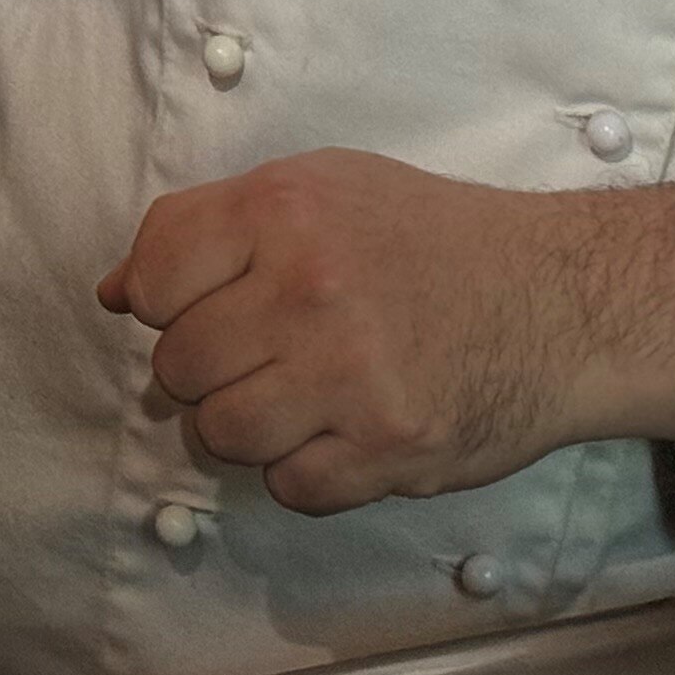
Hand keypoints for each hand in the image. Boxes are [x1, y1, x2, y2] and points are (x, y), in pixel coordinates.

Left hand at [99, 149, 628, 514]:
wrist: (559, 298)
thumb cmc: (430, 238)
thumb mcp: (319, 187)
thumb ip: (209, 227)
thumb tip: (115, 293)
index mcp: (284, 212)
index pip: (152, 279)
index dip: (164, 301)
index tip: (205, 303)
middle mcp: (308, 290)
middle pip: (178, 367)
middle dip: (205, 368)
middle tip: (262, 353)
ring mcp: (348, 376)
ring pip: (221, 435)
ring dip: (247, 425)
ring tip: (296, 395)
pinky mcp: (387, 449)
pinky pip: (289, 487)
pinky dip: (303, 471)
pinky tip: (341, 429)